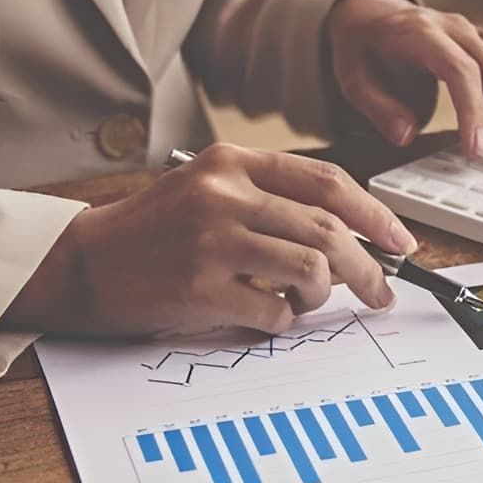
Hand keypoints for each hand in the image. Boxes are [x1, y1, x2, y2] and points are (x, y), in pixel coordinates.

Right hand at [6, 144, 415, 337]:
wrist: (83, 264)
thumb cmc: (153, 233)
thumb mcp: (209, 191)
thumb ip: (273, 204)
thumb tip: (350, 242)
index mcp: (232, 162)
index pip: (327, 182)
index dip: (374, 214)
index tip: (399, 242)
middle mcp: (225, 194)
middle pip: (329, 229)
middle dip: (369, 266)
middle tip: (382, 291)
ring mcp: (213, 240)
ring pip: (312, 268)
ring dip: (323, 294)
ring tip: (306, 300)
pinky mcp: (202, 287)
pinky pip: (276, 311)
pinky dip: (283, 320)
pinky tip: (266, 315)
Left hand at [328, 0, 482, 170]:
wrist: (372, 18)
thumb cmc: (364, 50)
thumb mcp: (353, 79)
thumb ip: (377, 106)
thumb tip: (405, 134)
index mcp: (420, 33)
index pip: (459, 70)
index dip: (473, 110)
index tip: (476, 151)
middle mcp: (455, 27)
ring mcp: (475, 31)